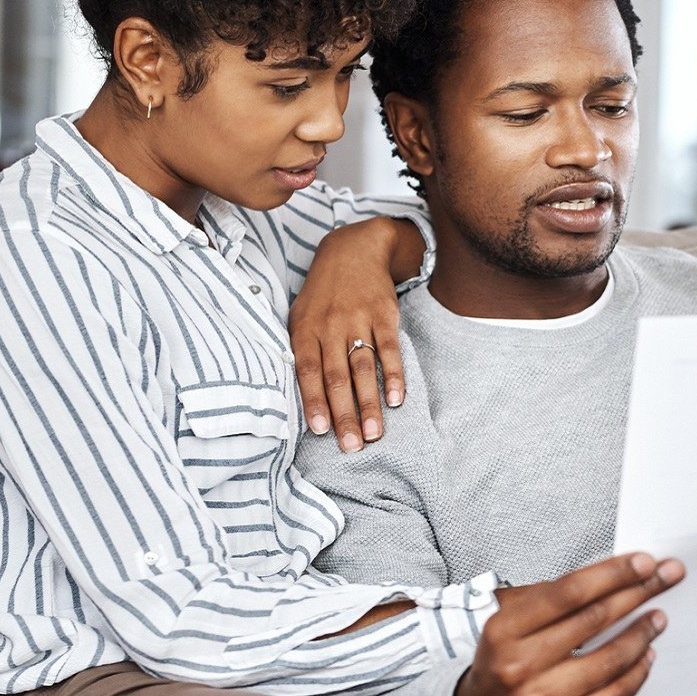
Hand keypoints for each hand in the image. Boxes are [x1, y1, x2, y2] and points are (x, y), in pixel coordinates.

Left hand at [289, 216, 424, 451]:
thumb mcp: (300, 315)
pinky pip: (389, 349)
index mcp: (305, 329)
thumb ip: (301, 352)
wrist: (354, 250)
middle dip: (344, 414)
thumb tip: (304, 399)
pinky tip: (396, 399)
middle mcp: (330, 326)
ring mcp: (358, 320)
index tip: (320, 431)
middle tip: (352, 446)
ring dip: (370, 403)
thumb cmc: (322, 294)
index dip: (314, 401)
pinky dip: (394, 375)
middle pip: (337, 377)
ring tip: (374, 434)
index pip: (307, 371)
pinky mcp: (384, 315)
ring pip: (363, 368)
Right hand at [458, 552, 684, 695]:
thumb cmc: (501, 655)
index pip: (569, 592)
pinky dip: (636, 672)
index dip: (612, 574)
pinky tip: (645, 655)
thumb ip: (552, 598)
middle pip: (594, 620)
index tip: (643, 563)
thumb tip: (613, 576)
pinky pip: (613, 694)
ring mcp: (543, 695)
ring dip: (641, 633)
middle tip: (666, 576)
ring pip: (609, 659)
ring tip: (658, 617)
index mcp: (505, 630)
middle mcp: (521, 664)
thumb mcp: (509, 618)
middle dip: (638, 593)